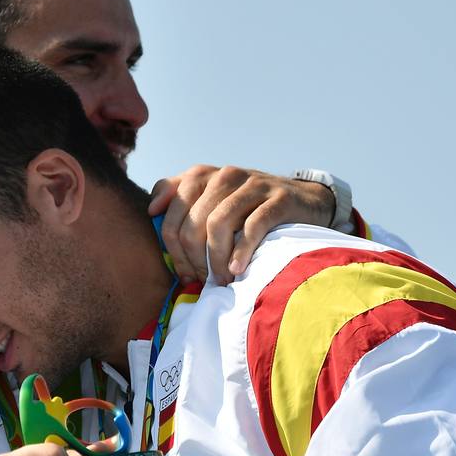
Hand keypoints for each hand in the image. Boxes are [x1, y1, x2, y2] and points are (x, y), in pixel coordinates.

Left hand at [148, 165, 335, 284]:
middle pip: (194, 223)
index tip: (183, 273)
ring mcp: (254, 184)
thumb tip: (152, 210)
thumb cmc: (249, 207)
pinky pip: (253, 226)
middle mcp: (226, 175)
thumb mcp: (212, 199)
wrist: (304, 200)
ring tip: (221, 279)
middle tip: (203, 280)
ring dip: (216, 259)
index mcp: (204, 175)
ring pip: (220, 224)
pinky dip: (242, 251)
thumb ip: (179, 199)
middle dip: (194, 259)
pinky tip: (238, 269)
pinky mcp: (279, 198)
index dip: (174, 249)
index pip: (173, 212)